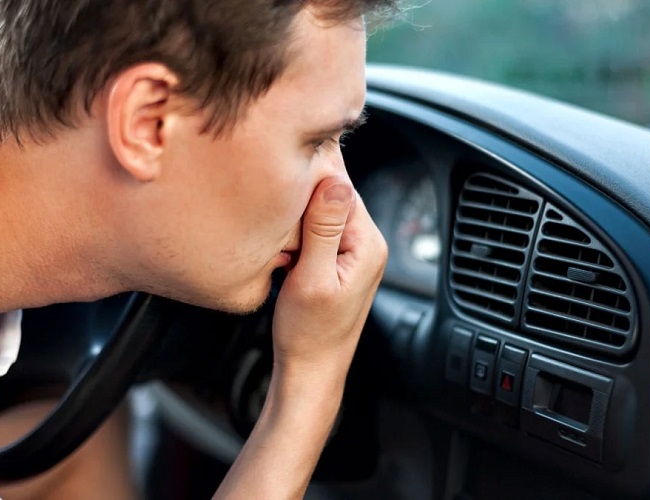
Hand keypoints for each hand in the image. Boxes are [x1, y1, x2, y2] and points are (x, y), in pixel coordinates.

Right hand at [272, 175, 387, 377]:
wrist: (310, 370)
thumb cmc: (309, 335)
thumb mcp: (311, 278)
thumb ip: (324, 229)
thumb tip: (336, 181)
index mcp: (368, 243)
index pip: (341, 185)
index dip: (309, 180)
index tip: (281, 181)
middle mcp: (367, 243)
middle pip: (332, 194)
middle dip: (301, 204)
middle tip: (282, 233)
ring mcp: (354, 252)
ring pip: (320, 212)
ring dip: (296, 222)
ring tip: (284, 250)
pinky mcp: (338, 261)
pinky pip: (316, 231)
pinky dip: (297, 237)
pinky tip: (287, 256)